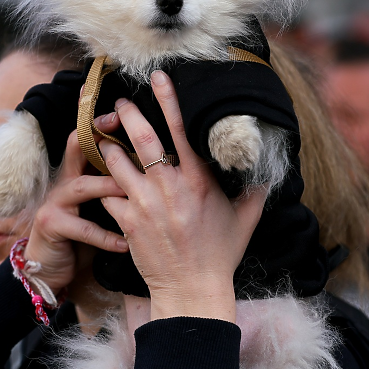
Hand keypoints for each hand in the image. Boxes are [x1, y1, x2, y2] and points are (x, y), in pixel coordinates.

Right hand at [24, 116, 128, 295]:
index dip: (98, 119)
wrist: (50, 266)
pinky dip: (108, 237)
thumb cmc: (83, 231)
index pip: (85, 135)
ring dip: (110, 187)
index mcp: (77, 170)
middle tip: (123, 124)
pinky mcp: (52, 225)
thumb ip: (115, 181)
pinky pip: (84, 229)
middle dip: (97, 134)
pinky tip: (127, 243)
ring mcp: (55, 201)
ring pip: (83, 186)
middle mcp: (64, 180)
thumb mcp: (98, 202)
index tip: (119, 106)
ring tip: (134, 190)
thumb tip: (153, 162)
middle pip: (76, 146)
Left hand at [99, 70, 266, 322]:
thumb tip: (266, 170)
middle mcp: (170, 187)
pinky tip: (102, 183)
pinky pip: (108, 194)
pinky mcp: (127, 222)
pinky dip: (104, 186)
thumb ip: (254, 191)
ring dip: (108, 148)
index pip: (181, 130)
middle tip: (120, 102)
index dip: (168, 99)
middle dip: (128, 114)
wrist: (192, 291)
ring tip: (104, 140)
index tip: (157, 77)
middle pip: (142, 138)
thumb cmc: (219, 255)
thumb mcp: (244, 220)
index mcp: (198, 180)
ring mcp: (145, 204)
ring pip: (116, 162)